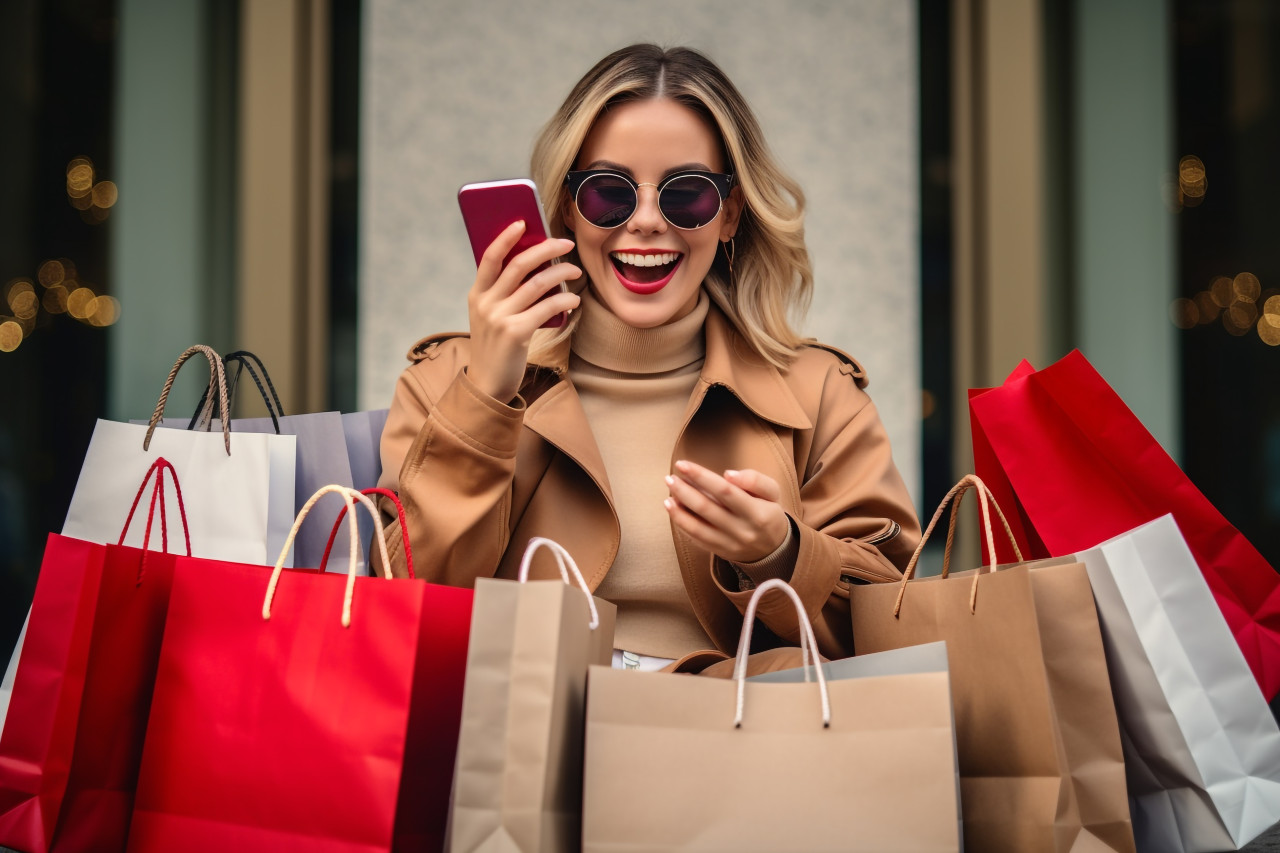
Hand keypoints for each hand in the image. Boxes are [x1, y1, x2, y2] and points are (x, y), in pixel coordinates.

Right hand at [467, 221, 581, 401]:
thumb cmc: (496, 346)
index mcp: (477, 294)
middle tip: (565, 243)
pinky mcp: (516, 333)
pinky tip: (574, 297)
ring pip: (537, 284)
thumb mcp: (491, 316)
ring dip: (561, 272)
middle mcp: (486, 303)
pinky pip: (547, 307)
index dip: (506, 237)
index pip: (490, 257)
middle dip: (546, 249)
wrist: (488, 384)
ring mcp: (500, 318)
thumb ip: (504, 293)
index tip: (522, 221)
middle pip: (519, 265)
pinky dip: (564, 299)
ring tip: (575, 270)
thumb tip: (535, 265)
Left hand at [664, 460, 789, 563]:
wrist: (774, 549)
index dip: (701, 477)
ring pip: (698, 527)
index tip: (683, 465)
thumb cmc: (769, 512)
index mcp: (757, 512)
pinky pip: (696, 539)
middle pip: (707, 508)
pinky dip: (682, 524)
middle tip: (669, 478)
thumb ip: (755, 479)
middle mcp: (742, 530)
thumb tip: (728, 475)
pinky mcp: (720, 552)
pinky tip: (673, 510)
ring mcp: (729, 544)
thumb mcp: (772, 492)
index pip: (725, 491)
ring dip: (679, 510)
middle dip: (684, 491)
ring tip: (668, 494)